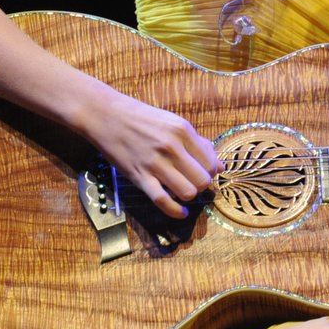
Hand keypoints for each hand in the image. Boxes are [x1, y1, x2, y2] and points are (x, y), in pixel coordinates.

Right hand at [87, 90, 223, 218]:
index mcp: (183, 131)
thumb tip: (221, 166)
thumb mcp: (174, 123)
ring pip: (187, 192)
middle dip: (202, 185)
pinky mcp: (139, 177)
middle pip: (202, 180)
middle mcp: (172, 147)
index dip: (211, 172)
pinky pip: (163, 201)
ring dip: (190, 195)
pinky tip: (182, 212)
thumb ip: (199, 143)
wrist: (107, 116)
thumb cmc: (143, 119)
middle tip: (194, 182)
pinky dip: (176, 211)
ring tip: (184, 191)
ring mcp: (155, 163)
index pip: (210, 162)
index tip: (204, 172)